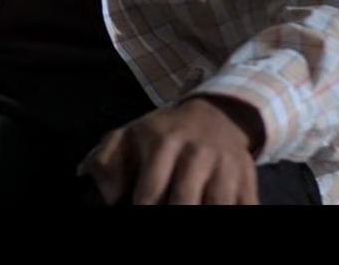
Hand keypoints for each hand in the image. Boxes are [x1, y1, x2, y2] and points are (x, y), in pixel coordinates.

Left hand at [78, 95, 264, 204]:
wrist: (218, 114)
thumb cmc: (166, 132)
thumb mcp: (132, 135)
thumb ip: (106, 158)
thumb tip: (90, 183)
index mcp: (163, 143)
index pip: (150, 191)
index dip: (142, 211)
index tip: (136, 215)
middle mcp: (196, 154)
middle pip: (185, 201)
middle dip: (172, 216)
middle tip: (165, 224)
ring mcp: (226, 168)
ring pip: (218, 206)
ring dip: (203, 216)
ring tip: (191, 222)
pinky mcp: (248, 180)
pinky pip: (246, 206)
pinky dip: (235, 214)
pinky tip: (216, 211)